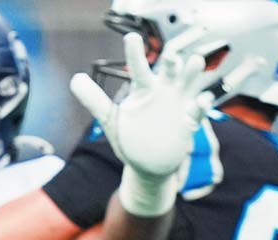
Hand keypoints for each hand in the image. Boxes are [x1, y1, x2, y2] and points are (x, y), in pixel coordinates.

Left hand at [69, 32, 212, 178]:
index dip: (135, 54)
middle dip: (172, 61)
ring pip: (189, 83)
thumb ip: (94, 99)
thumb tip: (75, 79)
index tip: (131, 38)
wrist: (148, 163)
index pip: (139, 68)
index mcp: (144, 90)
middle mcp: (164, 91)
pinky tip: (202, 100)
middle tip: (170, 55)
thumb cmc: (131, 137)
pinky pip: (199, 111)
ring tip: (194, 62)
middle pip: (170, 70)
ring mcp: (179, 105)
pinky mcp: (189, 122)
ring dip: (192, 72)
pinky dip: (202, 105)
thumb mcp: (110, 119)